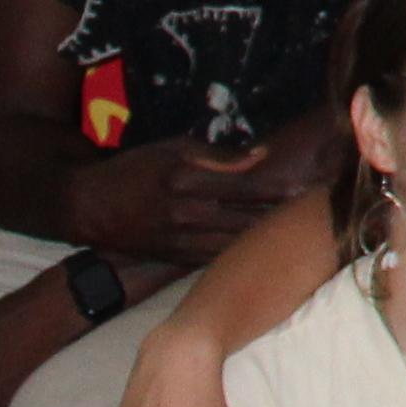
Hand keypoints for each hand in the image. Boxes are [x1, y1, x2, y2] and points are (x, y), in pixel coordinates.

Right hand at [73, 133, 320, 267]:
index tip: (309, 186)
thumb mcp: (172, 147)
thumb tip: (261, 156)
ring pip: (234, 243)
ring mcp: (180, 240)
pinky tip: (264, 253)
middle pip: (245, 218)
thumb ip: (218, 155)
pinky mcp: (174, 258)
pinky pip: (216, 258)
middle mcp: (186, 213)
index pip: (245, 186)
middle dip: (280, 217)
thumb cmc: (134, 168)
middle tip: (317, 213)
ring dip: (265, 240)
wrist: (88, 207)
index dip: (279, 188)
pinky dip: (241, 255)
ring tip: (299, 234)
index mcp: (187, 179)